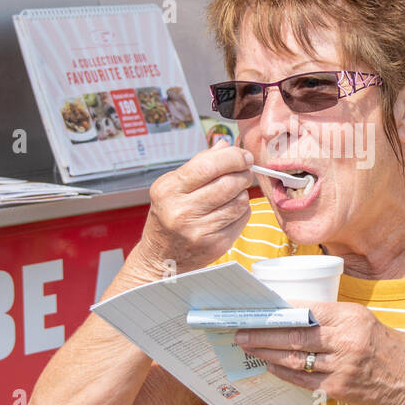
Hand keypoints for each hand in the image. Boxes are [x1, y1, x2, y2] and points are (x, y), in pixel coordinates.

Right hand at [136, 145, 254, 275]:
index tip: (244, 156)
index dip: (233, 157)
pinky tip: (229, 210)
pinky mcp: (216, 244)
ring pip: (240, 200)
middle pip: (229, 182)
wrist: (161, 258)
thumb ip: (199, 163)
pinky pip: (242, 218)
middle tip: (244, 172)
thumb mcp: (173, 187)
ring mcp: (199, 230)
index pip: (209, 165)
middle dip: (243, 173)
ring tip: (232, 193)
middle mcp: (181, 211)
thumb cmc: (168, 216)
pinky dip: (242, 210)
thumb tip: (225, 145)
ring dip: (242, 192)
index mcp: (168, 189)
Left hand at [236, 302, 404, 404]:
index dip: (279, 311)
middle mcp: (347, 341)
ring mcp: (341, 368)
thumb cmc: (387, 347)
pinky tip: (268, 365)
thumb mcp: (364, 321)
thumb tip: (292, 312)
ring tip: (247, 346)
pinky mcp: (337, 390)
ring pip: (294, 359)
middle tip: (240, 331)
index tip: (259, 308)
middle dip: (263, 334)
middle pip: (295, 336)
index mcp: (353, 318)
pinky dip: (282, 372)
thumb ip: (333, 318)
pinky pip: (301, 380)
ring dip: (266, 353)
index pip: (308, 310)